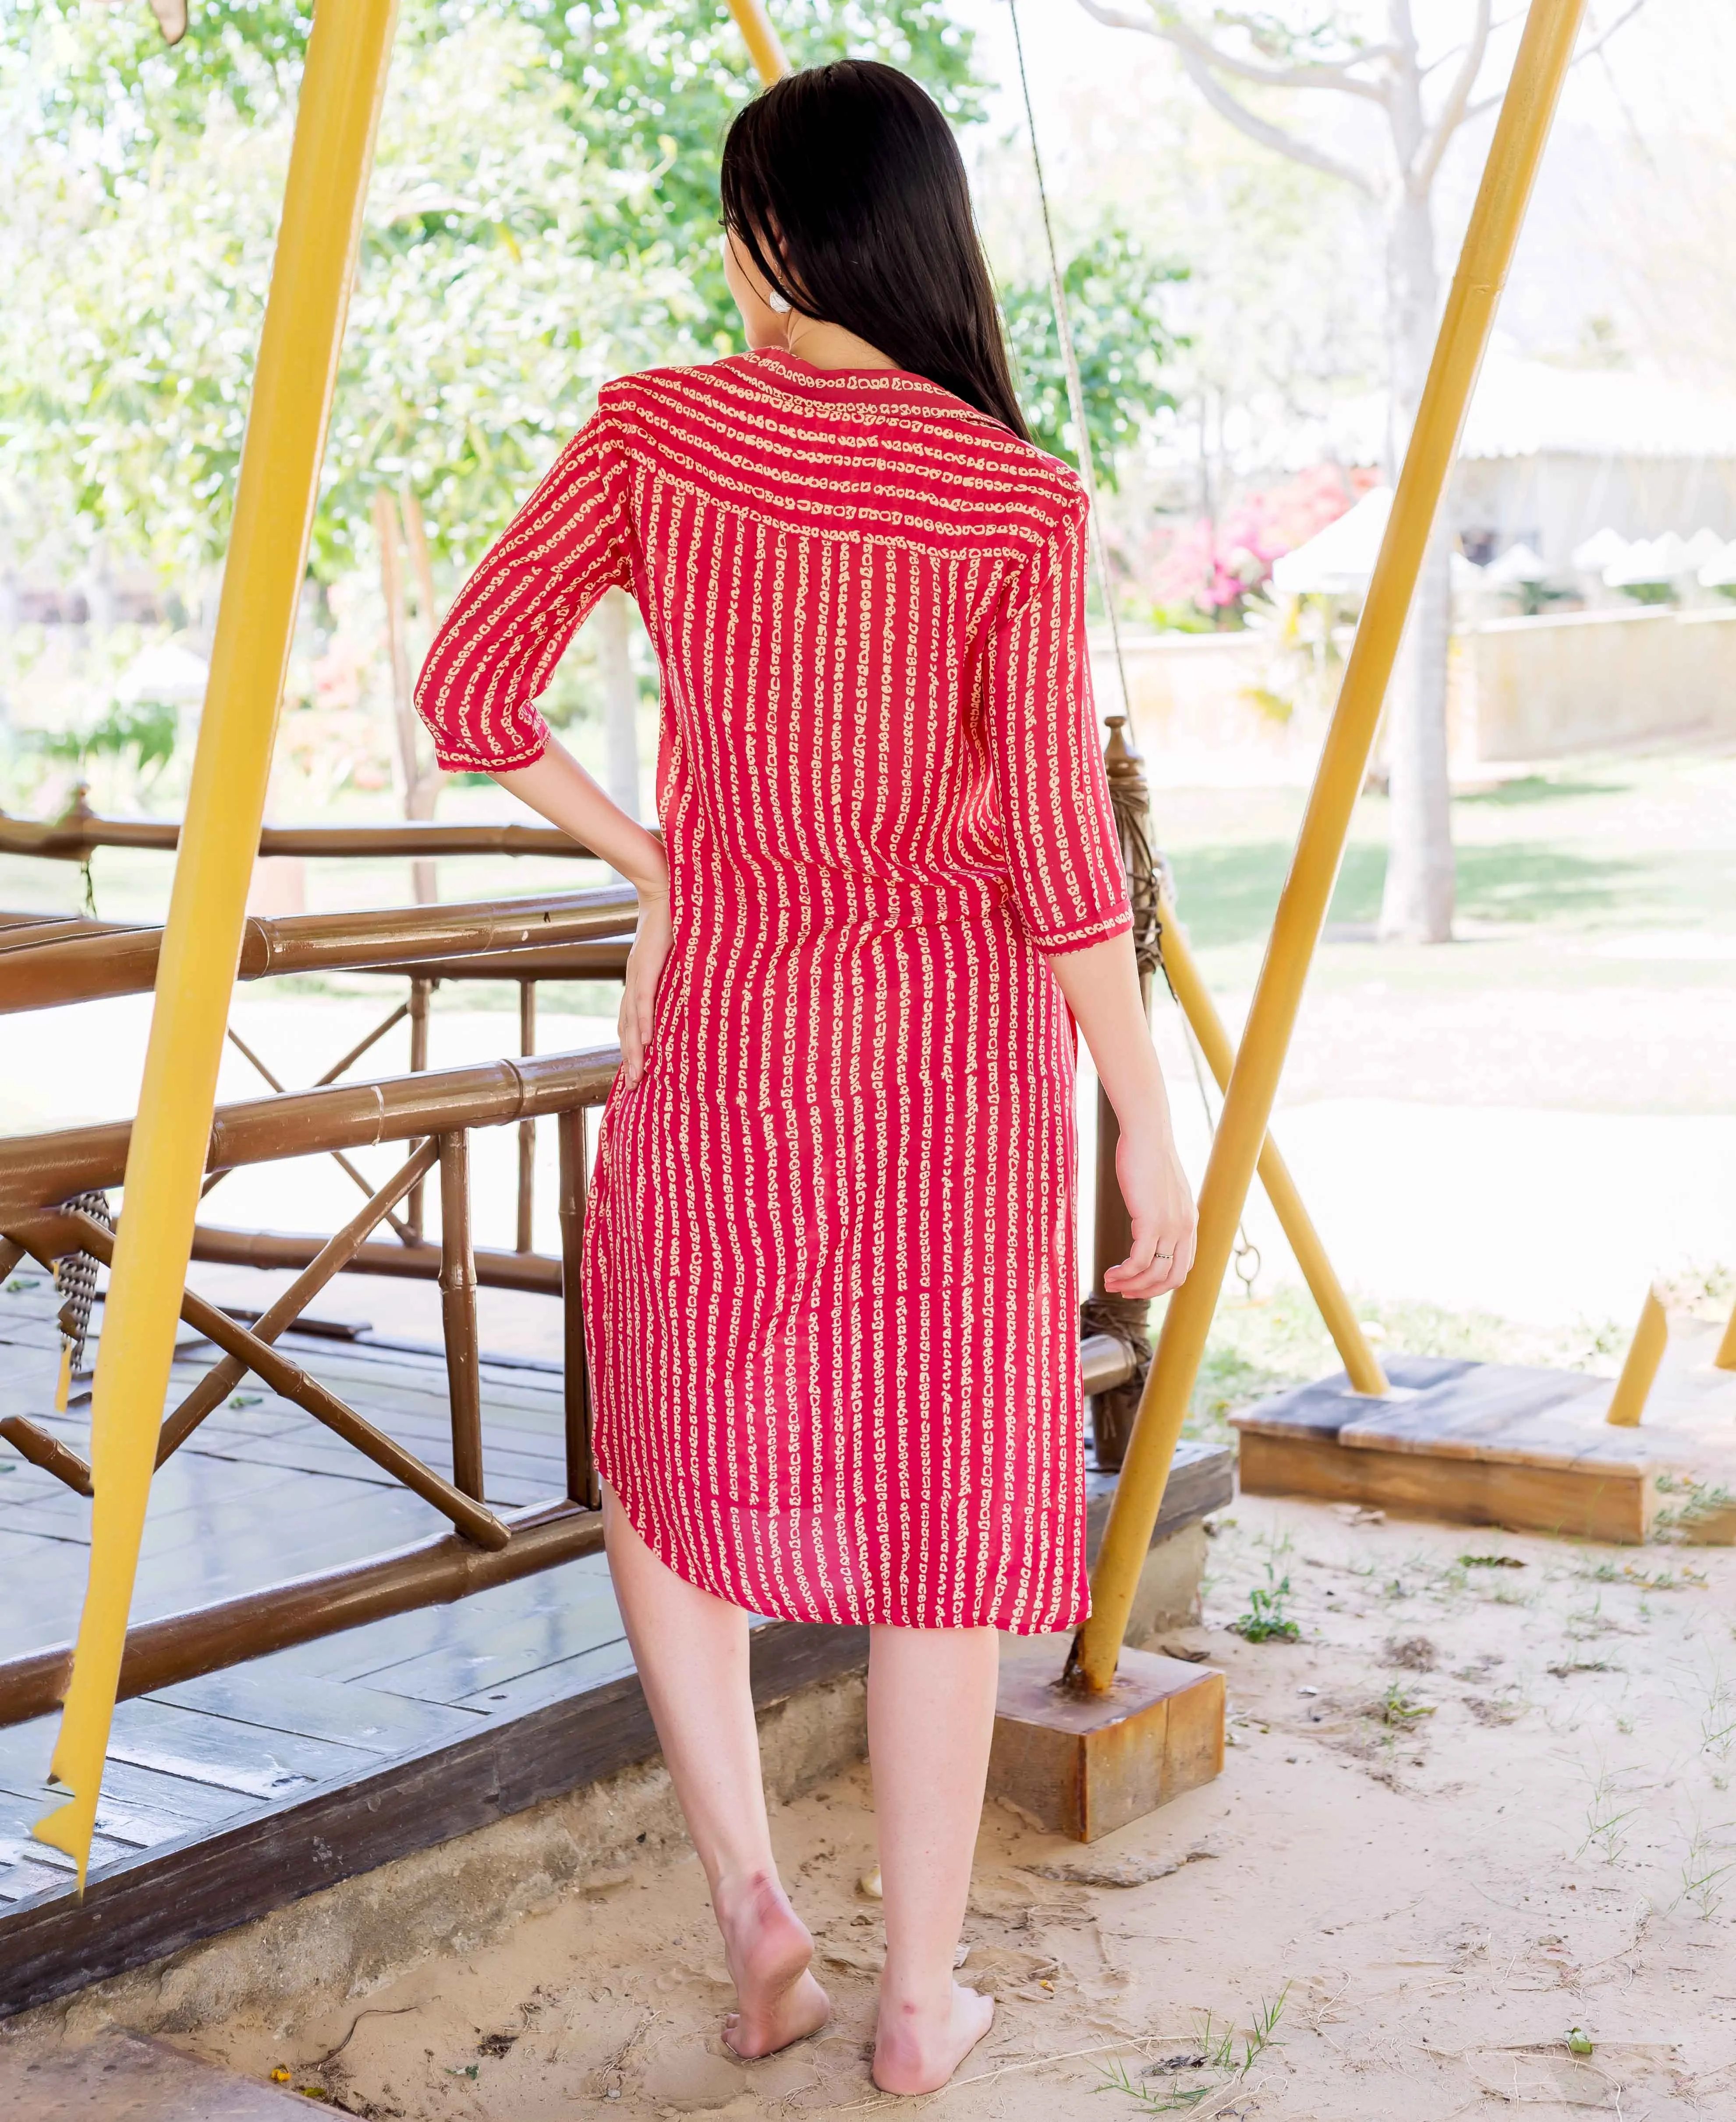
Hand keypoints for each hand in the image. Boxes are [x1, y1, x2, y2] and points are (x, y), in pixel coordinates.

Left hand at [618, 888, 671, 1089]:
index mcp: (640, 979)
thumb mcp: (677, 952)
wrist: (663, 886)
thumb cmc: (675, 916)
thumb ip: (680, 970)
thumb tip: (698, 984)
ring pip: (632, 1022)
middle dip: (630, 1059)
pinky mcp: (646, 966)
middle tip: (634, 1086)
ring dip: (633, 1051)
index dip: (633, 1046)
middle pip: (627, 1028)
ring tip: (637, 1076)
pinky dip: (644, 1024)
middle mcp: (634, 981)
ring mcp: (638, 975)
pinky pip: (643, 1002)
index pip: (632, 1020)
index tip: (637, 1069)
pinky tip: (647, 1044)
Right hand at [1105, 1123, 1196, 1298]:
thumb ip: (1159, 1207)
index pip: (1182, 1266)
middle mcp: (1185, 1228)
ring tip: (1109, 1282)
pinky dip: (1124, 1273)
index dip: (1160, 1282)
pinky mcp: (1152, 1221)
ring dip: (1131, 1284)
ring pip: (1154, 1273)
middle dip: (1147, 1291)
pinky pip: (1139, 1261)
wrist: (1147, 1133)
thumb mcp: (1160, 1187)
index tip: (1137, 1282)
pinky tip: (1109, 1272)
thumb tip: (1146, 1215)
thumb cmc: (1147, 1155)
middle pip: (1173, 1278)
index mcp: (1189, 1222)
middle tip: (1123, 1291)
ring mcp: (1171, 1226)